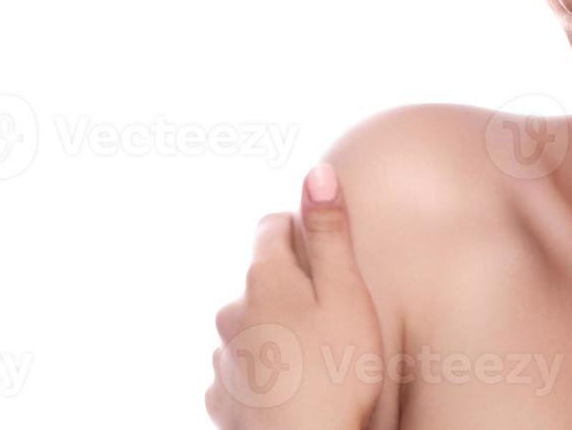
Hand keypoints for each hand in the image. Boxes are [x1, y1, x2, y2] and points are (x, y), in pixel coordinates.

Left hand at [207, 163, 385, 428]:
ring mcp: (224, 358)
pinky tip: (291, 384)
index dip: (300, 228)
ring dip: (274, 329)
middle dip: (291, 284)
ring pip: (249, 325)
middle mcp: (233, 311)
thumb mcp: (347, 293)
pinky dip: (263, 370)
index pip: (271, 226)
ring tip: (315, 353)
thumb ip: (330, 232)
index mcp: (265, 277)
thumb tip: (318, 171)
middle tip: (333, 309)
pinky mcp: (223, 399)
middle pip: (261, 278)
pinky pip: (241, 369)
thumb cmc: (338, 374)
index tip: (324, 248)